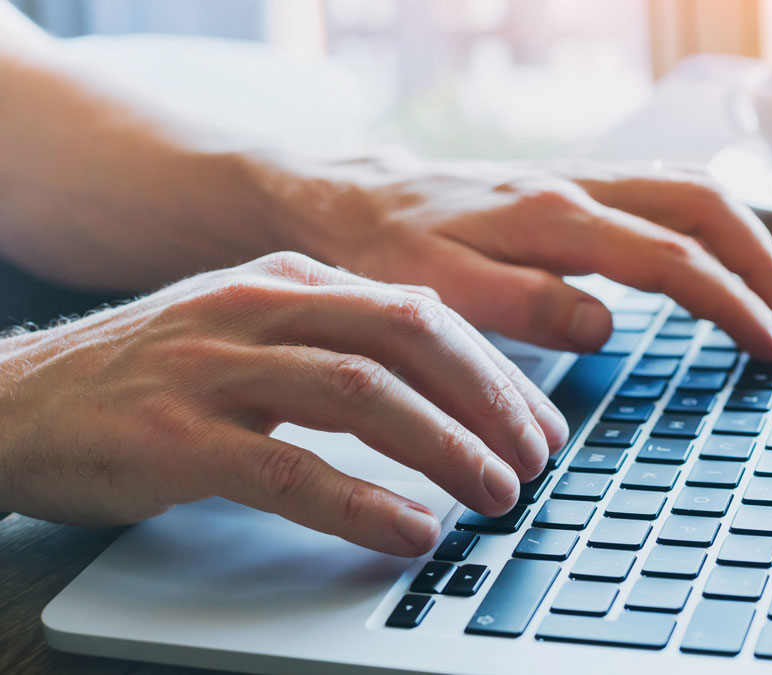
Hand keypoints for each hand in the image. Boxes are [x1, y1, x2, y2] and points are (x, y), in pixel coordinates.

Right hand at [0, 252, 567, 555]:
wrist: (16, 401)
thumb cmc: (153, 377)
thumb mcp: (256, 335)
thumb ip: (341, 345)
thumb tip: (449, 390)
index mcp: (292, 279)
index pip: (423, 313)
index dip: (497, 373)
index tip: (539, 425)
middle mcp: (261, 305)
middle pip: (410, 338)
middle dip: (490, 403)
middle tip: (536, 462)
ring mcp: (216, 366)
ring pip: (363, 394)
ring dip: (447, 449)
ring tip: (497, 496)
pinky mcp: (176, 435)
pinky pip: (289, 467)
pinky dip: (362, 501)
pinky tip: (411, 529)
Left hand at [252, 155, 771, 358]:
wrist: (352, 201)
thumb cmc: (389, 252)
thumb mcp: (440, 295)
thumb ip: (526, 308)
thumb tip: (606, 327)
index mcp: (554, 216)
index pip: (673, 257)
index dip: (733, 302)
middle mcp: (578, 185)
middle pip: (705, 204)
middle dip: (762, 262)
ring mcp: (580, 178)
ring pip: (693, 187)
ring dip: (746, 237)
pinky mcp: (574, 185)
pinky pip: (665, 189)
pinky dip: (711, 224)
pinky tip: (718, 258)